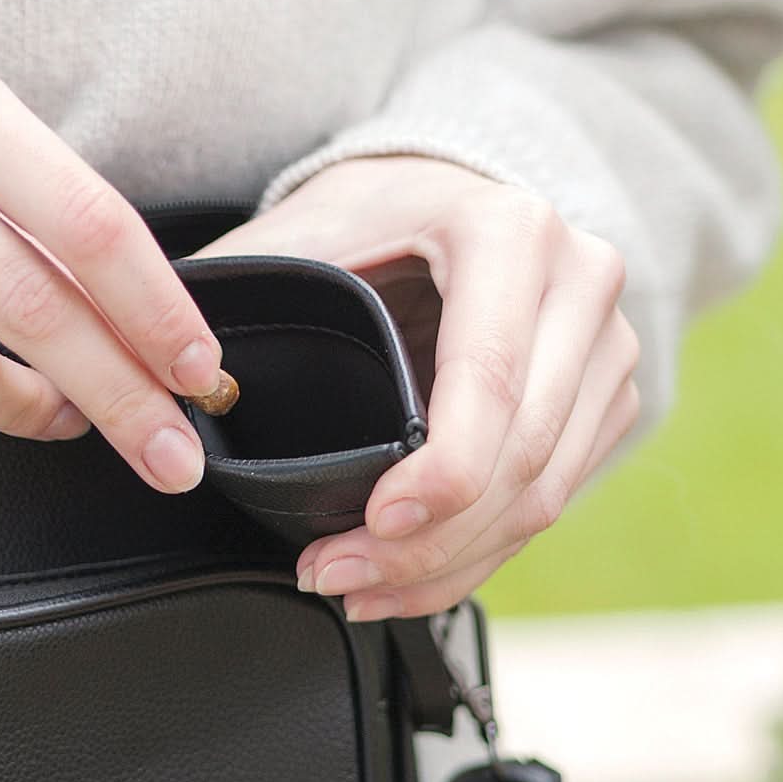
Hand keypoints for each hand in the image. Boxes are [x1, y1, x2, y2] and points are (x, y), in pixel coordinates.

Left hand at [196, 156, 638, 617]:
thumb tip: (175, 378)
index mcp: (510, 232)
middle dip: (426, 544)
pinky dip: (479, 554)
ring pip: (544, 495)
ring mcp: (607, 344)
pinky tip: (409, 576)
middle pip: (523, 455)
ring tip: (358, 588)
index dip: (439, 476)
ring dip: (449, 565)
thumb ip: (244, 286)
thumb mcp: (302, 229)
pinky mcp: (607, 396)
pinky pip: (554, 501)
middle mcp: (580, 283)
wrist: (445, 192)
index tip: (375, 525)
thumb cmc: (369, 213)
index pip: (490, 381)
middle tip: (335, 577)